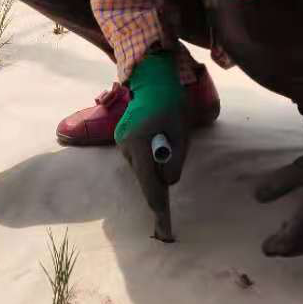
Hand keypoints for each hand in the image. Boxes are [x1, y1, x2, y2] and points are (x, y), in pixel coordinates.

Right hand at [115, 53, 188, 241]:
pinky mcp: (123, 140)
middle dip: (158, 183)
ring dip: (155, 168)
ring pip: (142, 169)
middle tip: (170, 194)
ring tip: (168, 145)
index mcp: (138, 142)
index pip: (147, 180)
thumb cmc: (171, 104)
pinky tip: (159, 144)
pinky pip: (139, 159)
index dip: (156, 202)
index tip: (162, 222)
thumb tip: (168, 182)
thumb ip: (175, 160)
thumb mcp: (181, 133)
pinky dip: (150, 160)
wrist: (155, 81)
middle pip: (144, 177)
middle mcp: (125, 144)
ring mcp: (121, 142)